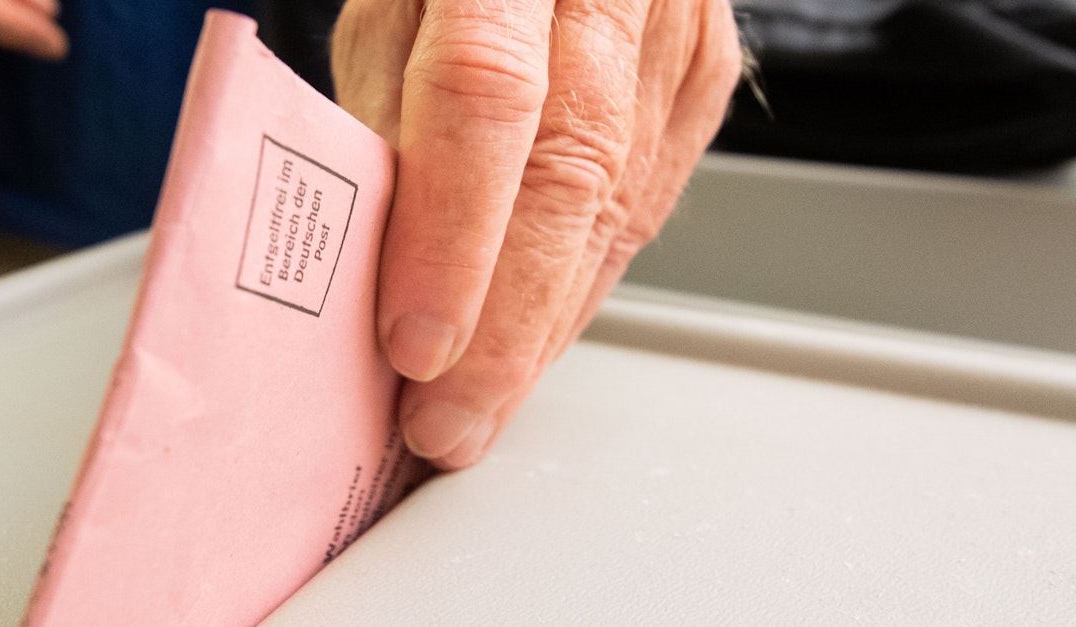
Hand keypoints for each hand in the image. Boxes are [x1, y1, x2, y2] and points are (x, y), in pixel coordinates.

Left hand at [332, 0, 741, 468]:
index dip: (454, 233)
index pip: (487, 95)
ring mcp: (676, 25)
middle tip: (448, 420)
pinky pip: (647, 199)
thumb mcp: (387, 4)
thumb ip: (385, 118)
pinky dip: (586, 282)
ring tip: (478, 406)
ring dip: (545, 324)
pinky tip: (538, 336)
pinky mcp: (705, 70)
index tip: (414, 341)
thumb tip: (370, 268)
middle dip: (506, 322)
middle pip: (573, 171)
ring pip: (620, 202)